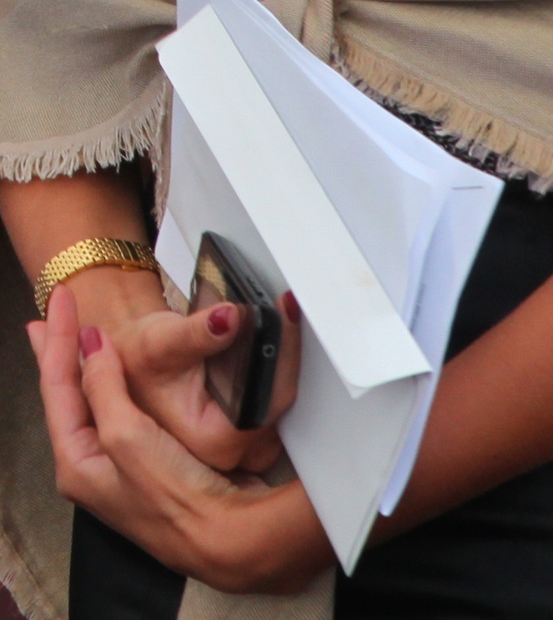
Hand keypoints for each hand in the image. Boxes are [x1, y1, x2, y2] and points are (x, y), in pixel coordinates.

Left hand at [29, 286, 333, 593]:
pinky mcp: (145, 455)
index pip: (57, 386)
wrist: (219, 533)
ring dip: (85, 361)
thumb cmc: (173, 496)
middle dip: (60, 351)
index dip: (58, 339)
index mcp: (77, 461)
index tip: (62, 301)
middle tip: (52, 315)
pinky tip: (117, 366)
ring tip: (73, 334)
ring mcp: (118, 460)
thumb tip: (91, 346)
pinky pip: (119, 404)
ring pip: (93, 396)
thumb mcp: (127, 436)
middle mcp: (92, 463)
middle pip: (67, 392)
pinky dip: (114, 376)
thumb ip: (104, 387)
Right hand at [113, 287, 300, 473]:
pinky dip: (275, 368)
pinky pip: (277, 398)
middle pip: (283, 401)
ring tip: (274, 319)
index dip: (283, 356)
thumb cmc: (138, 364)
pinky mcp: (251, 431)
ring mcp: (245, 445)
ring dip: (283, 360)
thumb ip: (196, 333)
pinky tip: (265, 341)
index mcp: (212, 442)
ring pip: (284, 401)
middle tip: (283, 307)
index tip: (286, 311)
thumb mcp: (158, 343)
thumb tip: (229, 317)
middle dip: (286, 353)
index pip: (268, 402)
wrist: (129, 371)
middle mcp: (232, 452)